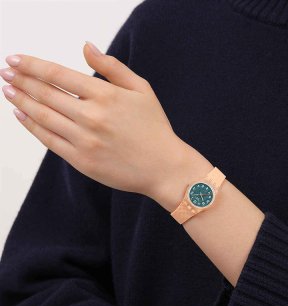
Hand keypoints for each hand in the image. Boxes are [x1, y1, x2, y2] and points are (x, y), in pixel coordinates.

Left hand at [0, 42, 189, 198]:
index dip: (32, 65)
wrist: (163, 167)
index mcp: (105, 95)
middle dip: (21, 80)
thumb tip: (85, 47)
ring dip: (21, 100)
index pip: (58, 74)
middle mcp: (91, 116)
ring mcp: (84, 140)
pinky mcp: (82, 161)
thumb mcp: (142, 90)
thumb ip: (112, 67)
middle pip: (45, 93)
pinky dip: (32, 126)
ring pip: (43, 116)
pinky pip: (49, 140)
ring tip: (8, 90)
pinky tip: (21, 114)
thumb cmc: (155, 128)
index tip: (15, 59)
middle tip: (5, 72)